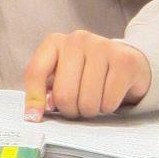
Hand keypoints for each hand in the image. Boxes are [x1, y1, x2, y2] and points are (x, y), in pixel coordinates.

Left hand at [23, 30, 151, 120]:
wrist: (125, 63)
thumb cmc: (86, 72)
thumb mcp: (62, 76)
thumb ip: (47, 90)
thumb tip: (36, 112)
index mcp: (55, 42)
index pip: (36, 71)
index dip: (33, 99)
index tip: (34, 118)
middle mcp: (77, 39)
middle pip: (64, 95)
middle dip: (71, 110)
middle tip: (77, 106)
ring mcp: (102, 46)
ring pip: (87, 102)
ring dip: (91, 110)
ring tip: (95, 98)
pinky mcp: (124, 60)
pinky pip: (109, 101)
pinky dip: (109, 107)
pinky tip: (110, 94)